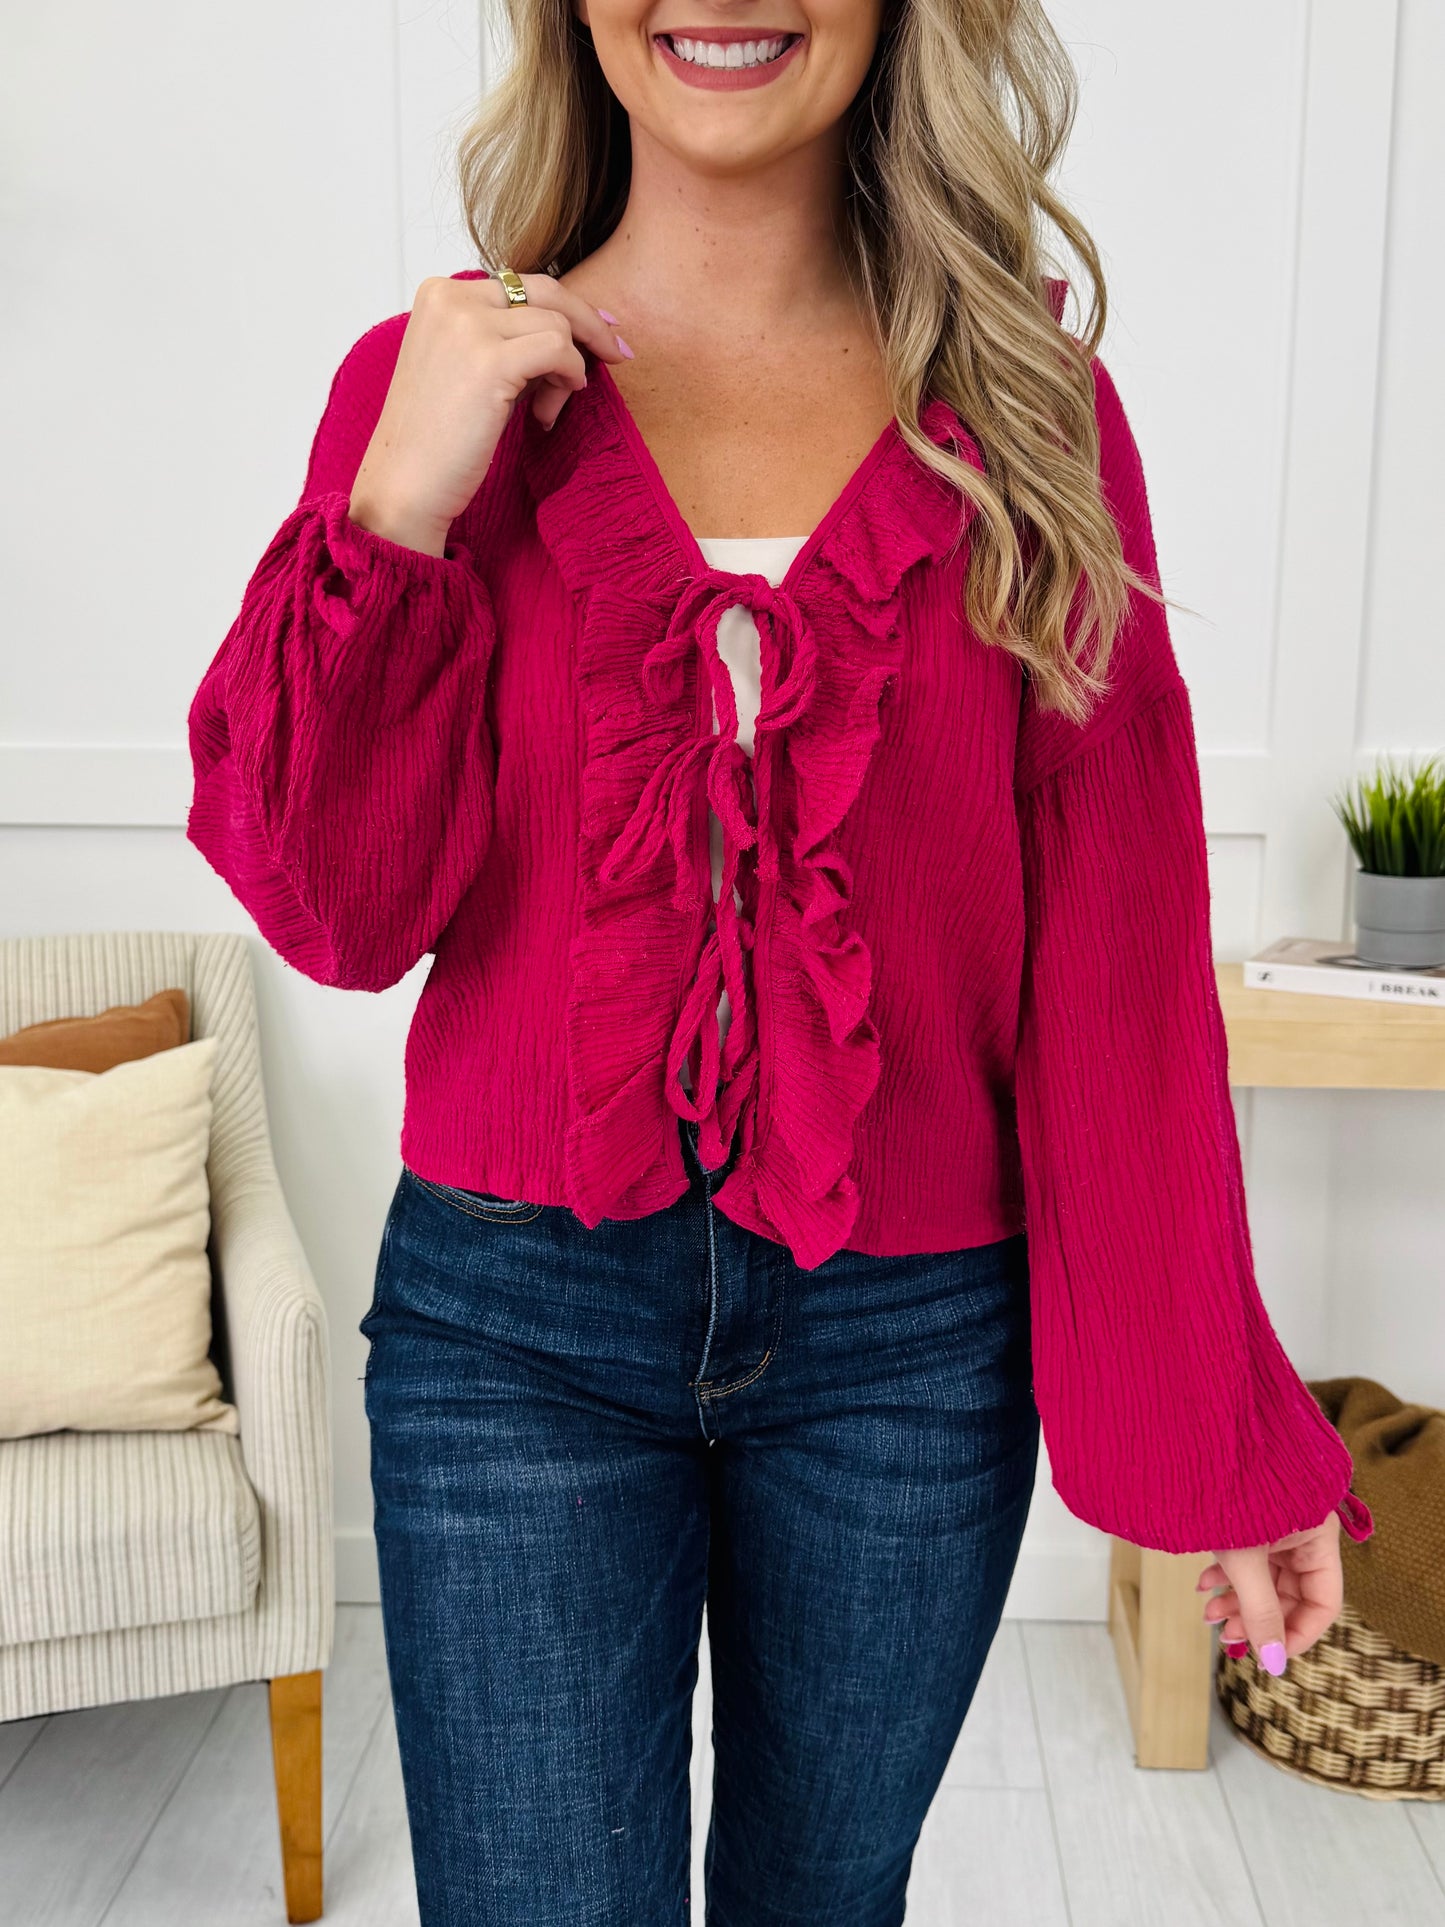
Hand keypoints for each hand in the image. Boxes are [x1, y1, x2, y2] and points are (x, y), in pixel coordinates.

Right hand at [349, 271, 631, 555]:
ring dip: (568, 368)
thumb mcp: (465, 367)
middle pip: (545, 290)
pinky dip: (569, 376)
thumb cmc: (436, 438)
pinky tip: (552, 408)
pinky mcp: (489, 361)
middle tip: (617, 352)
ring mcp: (467, 325)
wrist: (405, 485)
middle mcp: (450, 298)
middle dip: (588, 322)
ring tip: (547, 410)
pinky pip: (559, 349)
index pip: (520, 284)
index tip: (597, 332)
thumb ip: (504, 338)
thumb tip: (569, 328)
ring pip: (556, 324)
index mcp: (439, 293)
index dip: (564, 309)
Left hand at [1195, 1506, 1342, 1672]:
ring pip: (1266, 1578)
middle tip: (1227, 1635)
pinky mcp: (1251, 1519)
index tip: (1269, 1655)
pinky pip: (1248, 1559)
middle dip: (1258, 1618)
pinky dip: (1227, 1576)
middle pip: (1292, 1593)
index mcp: (1318, 1536)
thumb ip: (1260, 1611)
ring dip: (1237, 1600)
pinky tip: (1203, 1584)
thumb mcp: (1244, 1557)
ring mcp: (1277, 1525)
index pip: (1324, 1602)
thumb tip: (1273, 1664)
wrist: (1197, 1435)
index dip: (1298, 1634)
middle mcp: (1303, 1531)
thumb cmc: (1227, 1490)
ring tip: (1208, 1614)